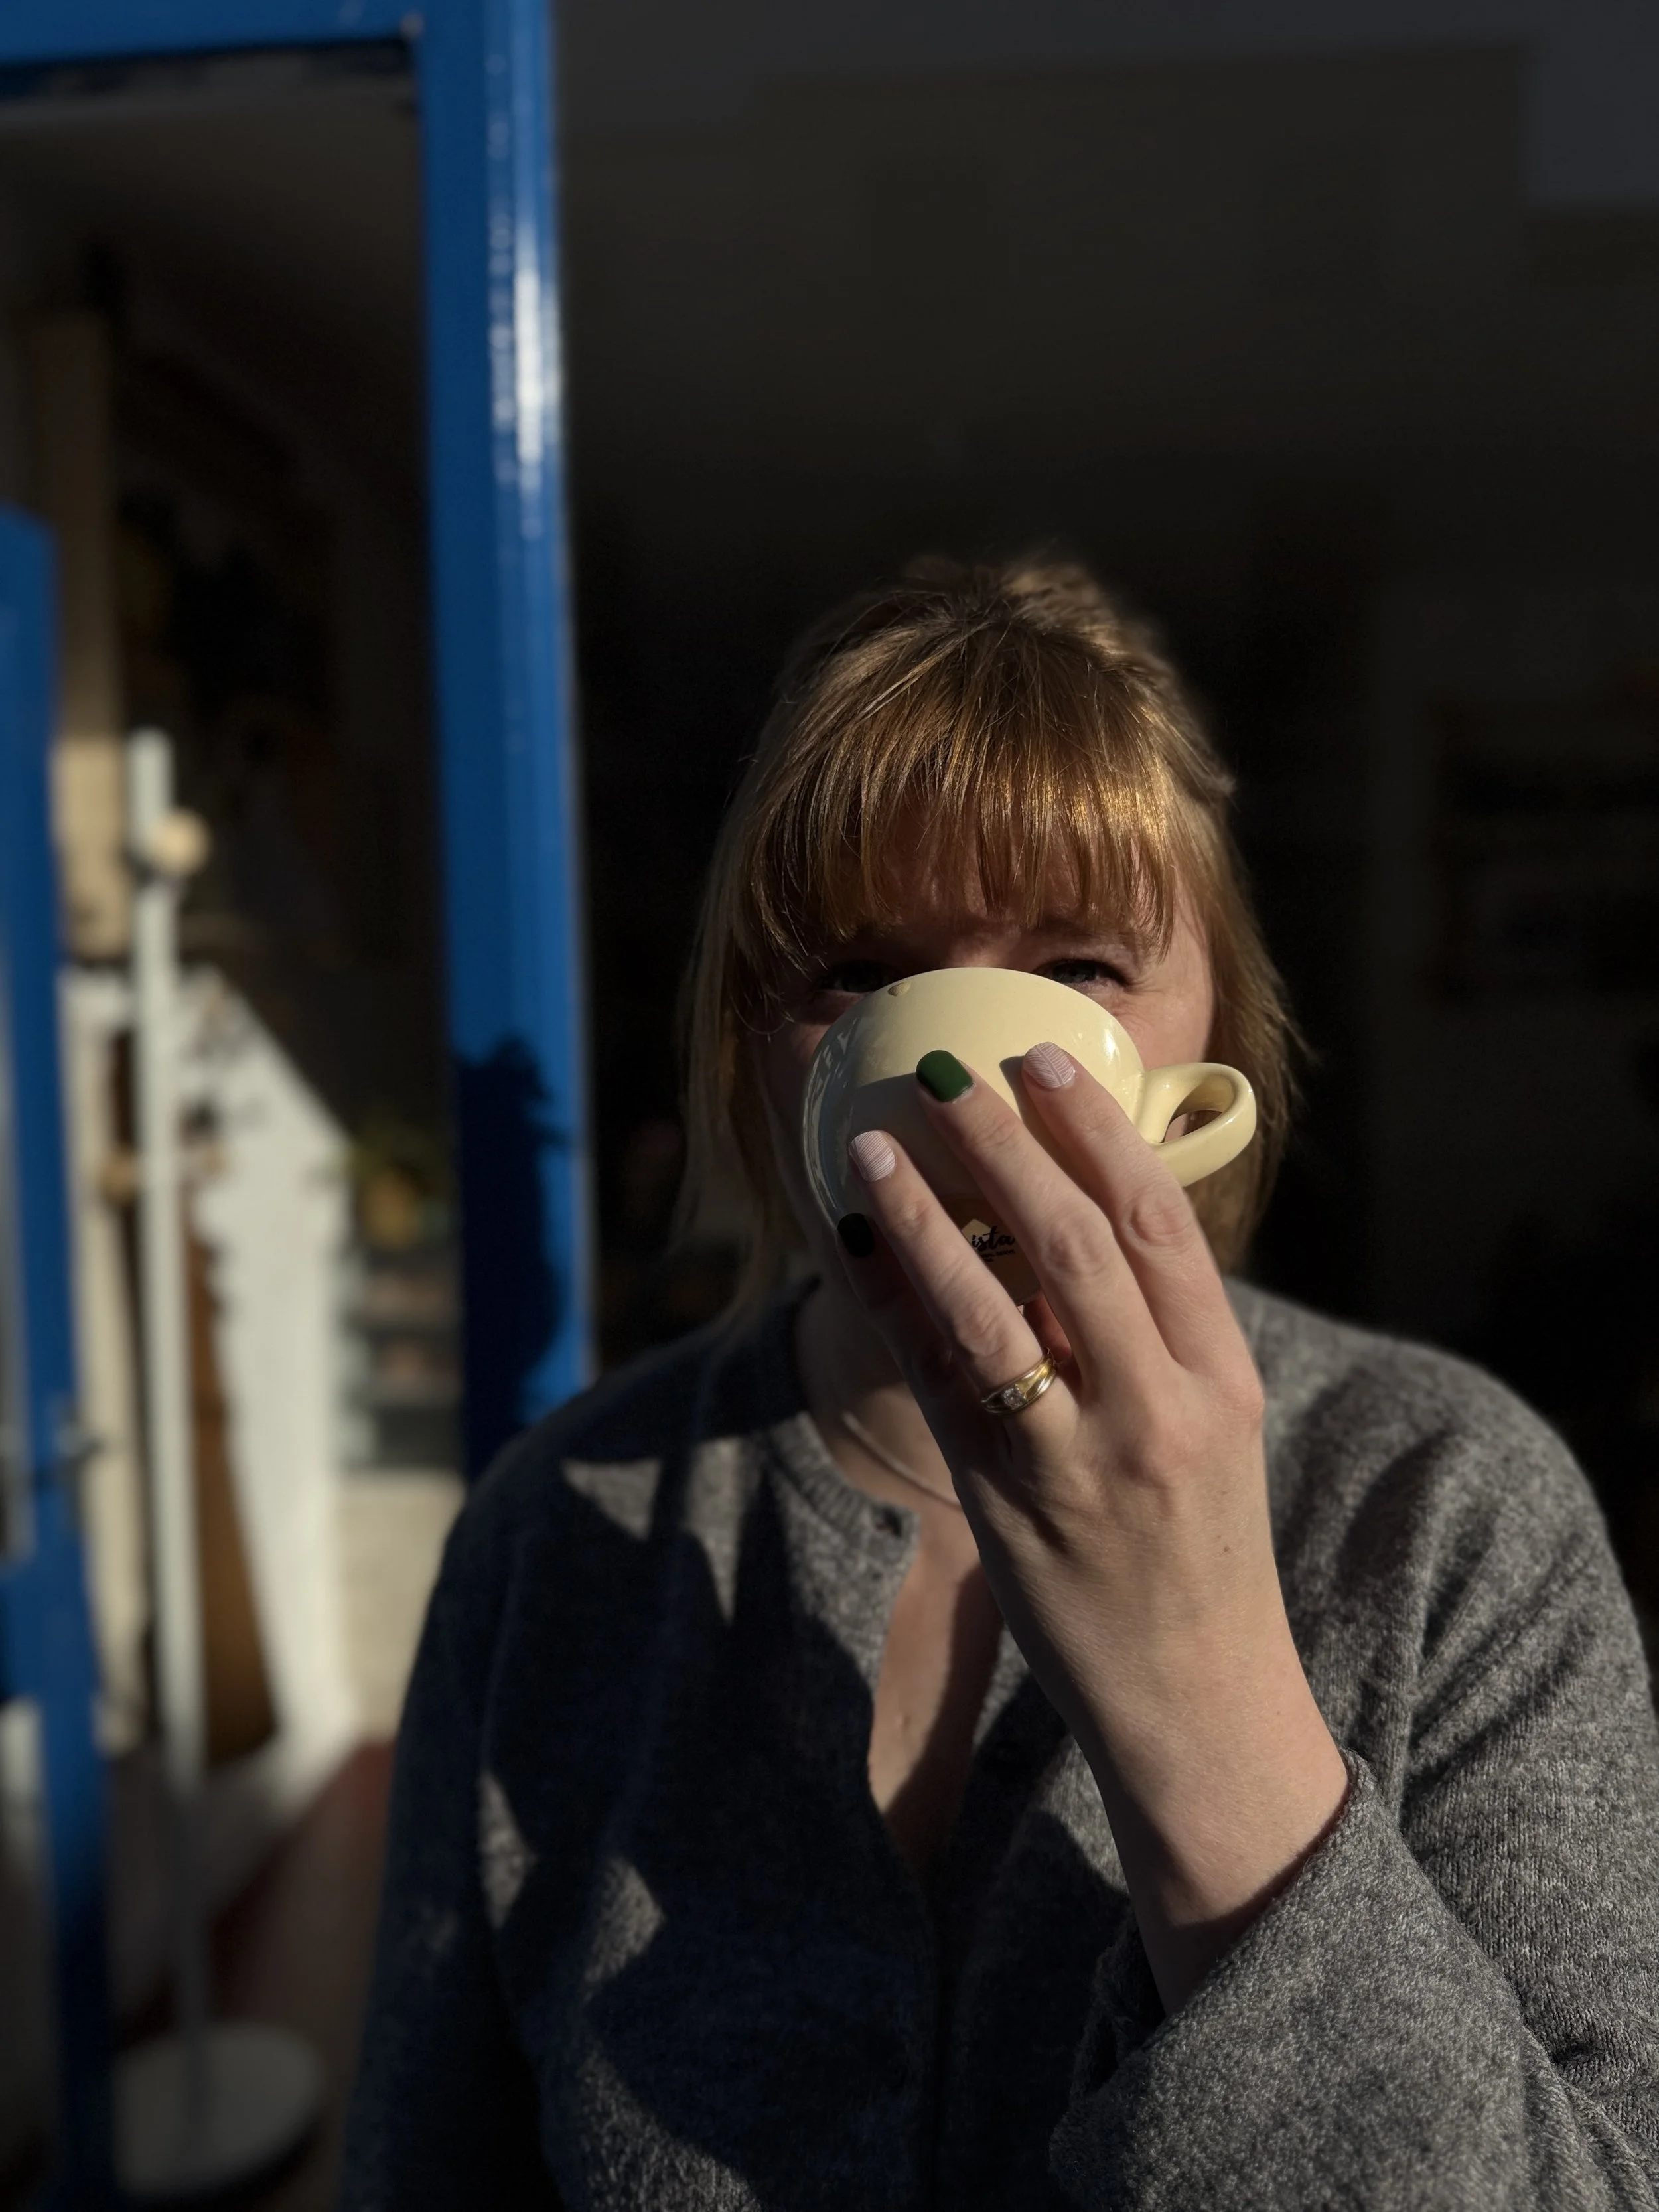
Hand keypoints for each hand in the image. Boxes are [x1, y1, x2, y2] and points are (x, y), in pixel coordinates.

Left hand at [836, 1040, 1348, 2011]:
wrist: (1197, 1702)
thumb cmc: (1200, 1548)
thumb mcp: (1217, 1428)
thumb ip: (1161, 1331)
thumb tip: (1082, 1213)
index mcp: (1223, 1378)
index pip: (1161, 1226)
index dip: (1098, 1132)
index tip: (1044, 1060)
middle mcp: (1158, 1411)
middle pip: (1078, 1246)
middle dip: (1007, 1146)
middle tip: (950, 1070)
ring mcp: (1078, 1463)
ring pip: (993, 1311)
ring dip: (927, 1217)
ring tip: (877, 1143)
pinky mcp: (1005, 1506)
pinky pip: (938, 1386)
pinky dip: (894, 1307)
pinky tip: (853, 1247)